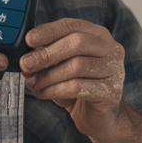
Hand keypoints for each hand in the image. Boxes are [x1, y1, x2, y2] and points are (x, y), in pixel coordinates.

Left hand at [20, 18, 126, 137]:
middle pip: (77, 42)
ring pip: (76, 66)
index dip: (49, 31)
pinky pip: (78, 87)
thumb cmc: (78, 87)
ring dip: (48, 75)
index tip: (29, 40)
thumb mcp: (62, 66)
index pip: (73, 25)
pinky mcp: (111, 92)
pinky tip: (42, 93)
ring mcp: (115, 70)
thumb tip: (27, 55)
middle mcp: (111, 49)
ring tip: (32, 83)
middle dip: (47, 54)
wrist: (98, 117)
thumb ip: (49, 55)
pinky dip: (55, 90)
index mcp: (98, 36)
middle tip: (26, 65)